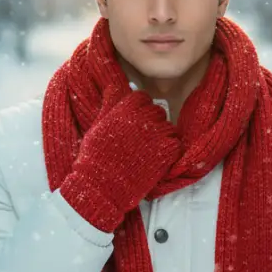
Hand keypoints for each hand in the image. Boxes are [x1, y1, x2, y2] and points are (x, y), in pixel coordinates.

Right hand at [60, 90, 182, 231]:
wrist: (101, 185)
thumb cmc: (95, 156)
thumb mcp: (98, 124)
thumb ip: (110, 103)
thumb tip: (114, 86)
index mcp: (127, 108)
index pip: (142, 97)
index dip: (139, 109)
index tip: (134, 120)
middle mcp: (144, 117)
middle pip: (157, 111)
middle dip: (152, 122)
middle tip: (141, 139)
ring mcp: (158, 134)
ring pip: (168, 128)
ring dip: (162, 137)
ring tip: (149, 151)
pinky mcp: (167, 151)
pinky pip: (176, 144)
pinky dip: (169, 152)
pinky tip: (156, 160)